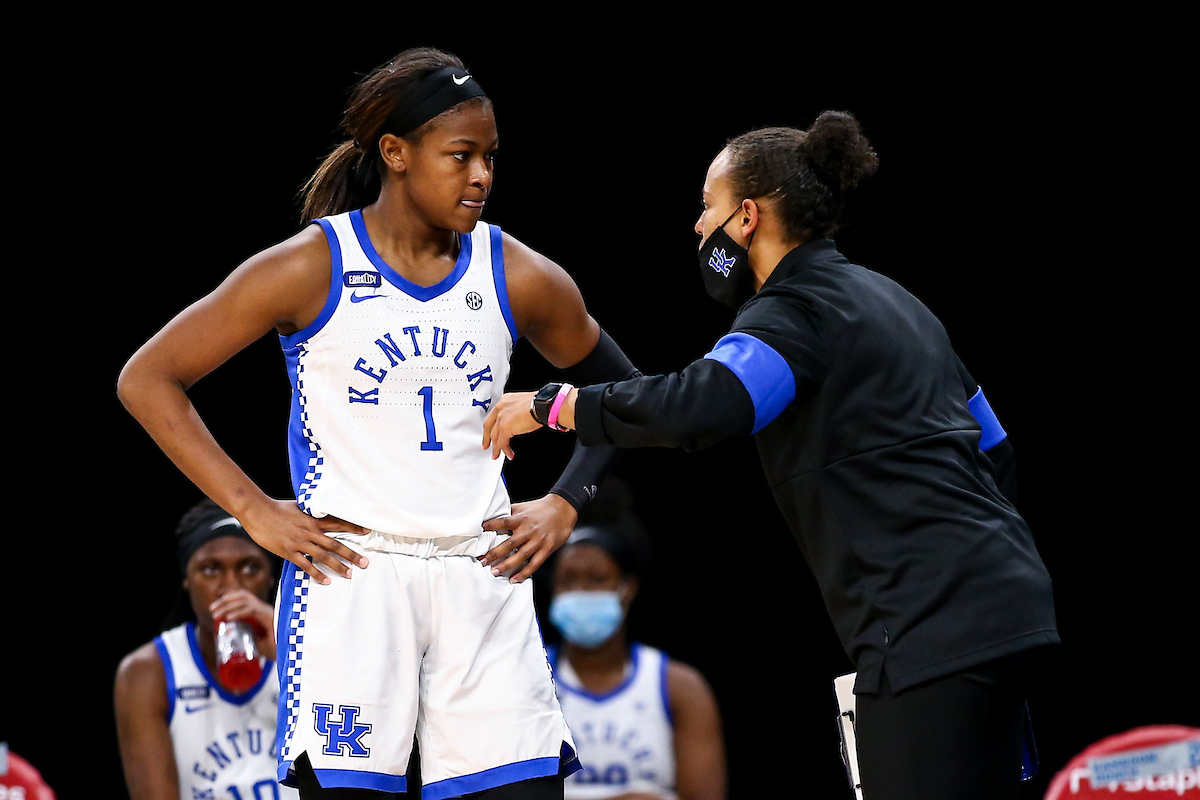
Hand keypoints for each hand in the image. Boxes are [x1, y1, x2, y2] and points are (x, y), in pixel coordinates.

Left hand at [209, 589, 276, 658]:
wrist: (290, 655)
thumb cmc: (276, 650)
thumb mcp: (256, 642)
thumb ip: (245, 636)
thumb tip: (228, 633)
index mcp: (261, 613)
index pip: (244, 598)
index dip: (228, 599)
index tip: (214, 609)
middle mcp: (265, 609)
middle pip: (243, 595)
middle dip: (225, 600)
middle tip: (212, 609)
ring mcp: (268, 612)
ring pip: (246, 600)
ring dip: (228, 605)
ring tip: (216, 615)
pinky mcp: (270, 619)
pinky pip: (253, 610)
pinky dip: (239, 613)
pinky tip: (229, 618)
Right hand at [241, 499, 369, 585]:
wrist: (257, 511)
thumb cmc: (277, 508)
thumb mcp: (299, 506)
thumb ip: (312, 511)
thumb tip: (322, 510)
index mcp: (313, 519)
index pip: (339, 524)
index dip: (353, 528)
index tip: (367, 532)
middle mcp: (310, 531)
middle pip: (335, 544)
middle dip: (352, 554)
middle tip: (365, 563)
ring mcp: (299, 542)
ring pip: (324, 556)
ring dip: (338, 566)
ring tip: (350, 574)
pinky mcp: (288, 551)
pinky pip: (306, 565)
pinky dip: (317, 574)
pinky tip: (327, 581)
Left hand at [479, 494, 578, 582]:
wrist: (563, 509)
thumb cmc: (540, 508)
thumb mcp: (524, 507)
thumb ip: (509, 513)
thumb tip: (492, 517)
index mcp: (521, 519)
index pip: (503, 522)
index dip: (491, 526)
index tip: (479, 531)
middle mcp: (529, 530)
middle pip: (509, 543)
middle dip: (495, 553)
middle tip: (482, 561)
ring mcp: (538, 541)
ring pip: (521, 556)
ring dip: (507, 565)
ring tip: (494, 572)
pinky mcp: (547, 549)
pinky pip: (534, 564)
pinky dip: (524, 573)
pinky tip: (515, 579)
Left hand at [482, 391, 541, 459]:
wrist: (543, 405)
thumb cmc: (540, 404)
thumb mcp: (523, 404)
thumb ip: (516, 412)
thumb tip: (517, 421)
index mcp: (504, 401)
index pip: (493, 415)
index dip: (490, 426)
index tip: (489, 432)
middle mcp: (500, 408)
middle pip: (488, 426)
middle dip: (486, 438)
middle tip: (486, 446)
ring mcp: (501, 418)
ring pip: (494, 437)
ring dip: (496, 448)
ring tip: (497, 455)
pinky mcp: (505, 428)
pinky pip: (502, 443)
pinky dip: (506, 451)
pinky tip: (510, 454)